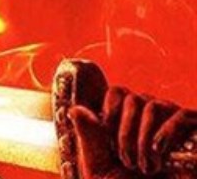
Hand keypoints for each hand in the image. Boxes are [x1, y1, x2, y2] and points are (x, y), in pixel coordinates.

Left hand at [69, 87, 195, 177]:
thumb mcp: (99, 167)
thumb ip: (89, 138)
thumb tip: (75, 109)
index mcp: (126, 123)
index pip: (118, 92)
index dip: (110, 109)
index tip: (107, 135)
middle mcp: (150, 119)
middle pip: (133, 98)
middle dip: (124, 132)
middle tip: (127, 162)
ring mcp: (174, 125)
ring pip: (153, 105)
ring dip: (142, 138)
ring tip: (144, 167)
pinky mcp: (195, 134)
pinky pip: (180, 115)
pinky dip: (165, 132)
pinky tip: (158, 152)